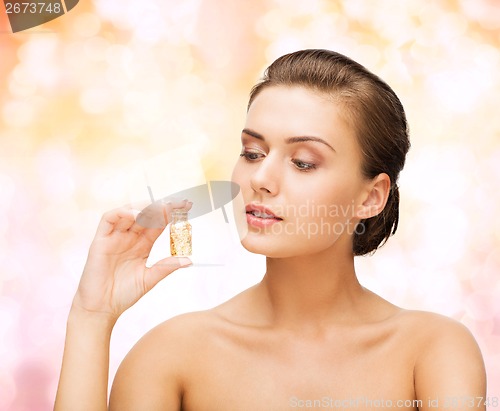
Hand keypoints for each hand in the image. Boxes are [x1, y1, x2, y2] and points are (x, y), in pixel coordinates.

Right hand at [71, 201, 192, 321]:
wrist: (101, 309)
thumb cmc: (123, 294)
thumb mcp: (150, 278)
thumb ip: (166, 267)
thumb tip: (189, 260)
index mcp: (143, 245)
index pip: (158, 224)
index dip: (171, 215)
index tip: (187, 207)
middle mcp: (129, 237)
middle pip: (146, 215)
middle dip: (162, 207)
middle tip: (178, 203)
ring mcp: (115, 237)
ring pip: (129, 213)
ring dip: (145, 207)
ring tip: (160, 207)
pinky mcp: (100, 240)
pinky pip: (108, 219)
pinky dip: (122, 213)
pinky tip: (136, 215)